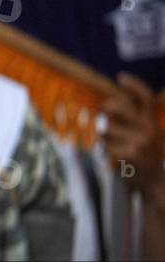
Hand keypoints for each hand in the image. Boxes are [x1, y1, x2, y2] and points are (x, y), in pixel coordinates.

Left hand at [102, 72, 164, 198]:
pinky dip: (106, 151)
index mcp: (153, 123)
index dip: (134, 85)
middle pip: (120, 106)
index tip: (121, 77)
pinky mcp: (127, 154)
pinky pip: (105, 146)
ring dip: (105, 136)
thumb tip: (109, 104)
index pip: (145, 98)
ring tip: (115, 146)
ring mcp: (138, 142)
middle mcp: (148, 130)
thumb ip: (137, 120)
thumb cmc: (148, 158)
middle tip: (105, 112)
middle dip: (108, 107)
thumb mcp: (150, 135)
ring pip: (106, 128)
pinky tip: (116, 157)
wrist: (156, 184)